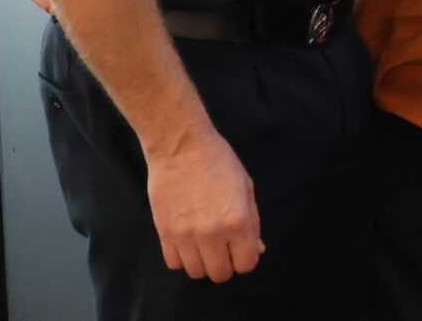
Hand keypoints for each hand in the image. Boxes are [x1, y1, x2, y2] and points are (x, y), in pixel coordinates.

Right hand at [145, 126, 262, 281]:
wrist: (181, 147)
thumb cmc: (219, 161)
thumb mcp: (246, 187)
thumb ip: (253, 222)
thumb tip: (257, 249)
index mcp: (237, 222)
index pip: (246, 264)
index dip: (246, 258)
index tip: (241, 247)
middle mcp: (212, 234)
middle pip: (220, 274)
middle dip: (226, 264)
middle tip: (224, 247)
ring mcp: (186, 236)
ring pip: (196, 272)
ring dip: (203, 262)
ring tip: (204, 243)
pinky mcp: (165, 234)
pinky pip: (174, 263)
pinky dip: (182, 258)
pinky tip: (187, 241)